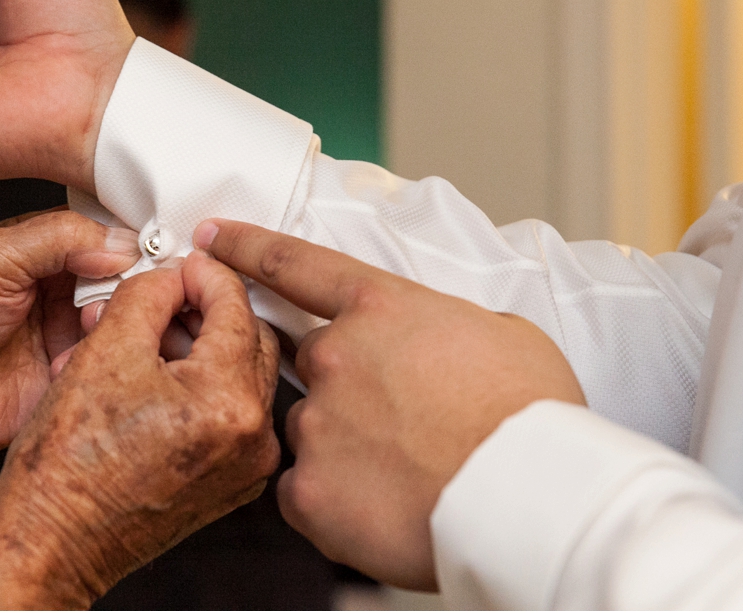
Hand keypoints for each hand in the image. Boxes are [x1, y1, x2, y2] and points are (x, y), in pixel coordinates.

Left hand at [0, 209, 140, 513]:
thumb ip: (57, 238)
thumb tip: (123, 242)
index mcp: (40, 247)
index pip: (102, 229)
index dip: (129, 236)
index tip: (152, 245)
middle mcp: (61, 285)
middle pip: (124, 272)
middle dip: (130, 281)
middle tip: (115, 294)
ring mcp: (71, 329)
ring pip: (125, 314)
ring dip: (118, 320)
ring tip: (90, 328)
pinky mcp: (76, 372)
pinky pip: (114, 357)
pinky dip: (105, 355)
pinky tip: (75, 361)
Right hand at [0, 251, 280, 609]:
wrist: (53, 542)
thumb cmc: (67, 467)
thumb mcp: (105, 352)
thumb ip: (149, 295)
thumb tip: (174, 274)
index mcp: (228, 402)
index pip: (235, 306)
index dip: (204, 273)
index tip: (182, 262)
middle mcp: (253, 438)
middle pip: (250, 339)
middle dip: (210, 308)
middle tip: (169, 294)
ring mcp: (248, 466)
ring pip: (243, 375)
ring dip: (207, 345)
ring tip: (156, 337)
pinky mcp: (234, 482)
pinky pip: (234, 412)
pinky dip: (207, 385)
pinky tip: (164, 378)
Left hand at [193, 219, 585, 590]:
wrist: (530, 498)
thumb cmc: (531, 418)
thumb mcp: (504, 336)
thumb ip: (448, 327)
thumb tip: (442, 341)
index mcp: (382, 308)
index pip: (295, 265)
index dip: (247, 247)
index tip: (211, 237)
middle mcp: (335, 356)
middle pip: (312, 363)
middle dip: (347, 387)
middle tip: (400, 420)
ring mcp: (316, 423)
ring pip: (311, 430)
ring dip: (346, 446)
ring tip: (406, 471)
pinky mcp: (308, 491)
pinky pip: (304, 490)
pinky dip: (336, 499)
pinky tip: (381, 505)